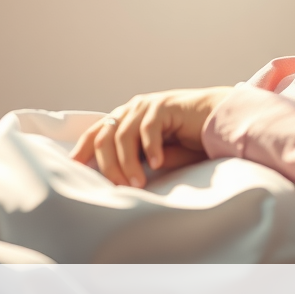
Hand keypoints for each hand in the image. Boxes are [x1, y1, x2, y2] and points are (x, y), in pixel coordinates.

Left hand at [70, 86, 231, 187]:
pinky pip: (149, 129)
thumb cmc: (189, 139)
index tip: (75, 171)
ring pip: (123, 136)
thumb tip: (116, 180)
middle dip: (108, 166)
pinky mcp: (164, 105)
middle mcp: (132, 109)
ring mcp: (147, 105)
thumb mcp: (157, 155)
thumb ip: (137, 161)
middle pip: (104, 138)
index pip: (96, 133)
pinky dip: (150, 148)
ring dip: (128, 163)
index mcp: (126, 119)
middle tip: (119, 188)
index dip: (83, 151)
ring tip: (137, 183)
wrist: (219, 118)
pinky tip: (157, 163)